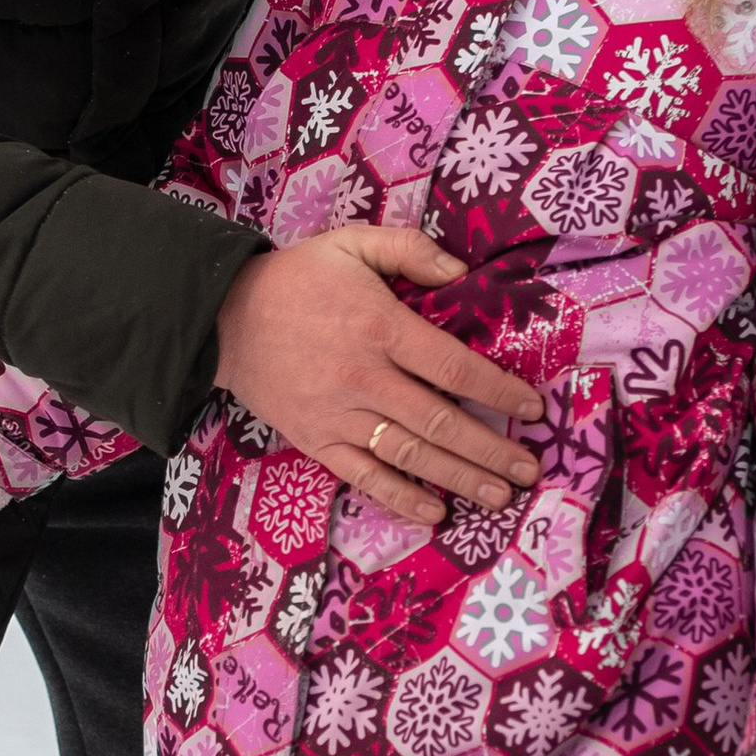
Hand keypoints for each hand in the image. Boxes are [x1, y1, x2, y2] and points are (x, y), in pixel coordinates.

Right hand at [212, 225, 543, 523]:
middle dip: (491, 449)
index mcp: (380, 327)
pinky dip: (400, 498)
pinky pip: (363, 476)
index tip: (532, 409)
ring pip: (409, 456)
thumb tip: (462, 273)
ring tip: (500, 496)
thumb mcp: (353, 243)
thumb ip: (410, 250)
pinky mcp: (316, 440)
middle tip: (530, 469)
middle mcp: (364, 377)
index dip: (499, 391)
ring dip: (459, 479)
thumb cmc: (298, 279)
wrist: (223, 318)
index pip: (454, 367)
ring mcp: (339, 415)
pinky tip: (435, 513)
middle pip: (440, 423)